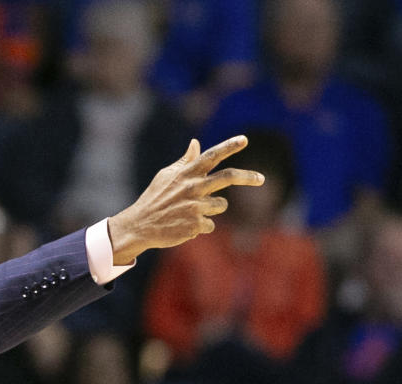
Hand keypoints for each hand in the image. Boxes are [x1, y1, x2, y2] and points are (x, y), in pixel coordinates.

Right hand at [107, 135, 263, 263]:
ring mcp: (195, 206)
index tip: (244, 139)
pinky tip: (184, 225)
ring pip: (220, 205)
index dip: (229, 146)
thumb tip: (196, 143)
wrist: (139, 226)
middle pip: (228, 177)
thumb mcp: (166, 176)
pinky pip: (211, 224)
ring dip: (211, 209)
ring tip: (190, 213)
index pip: (211, 156)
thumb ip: (185, 162)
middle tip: (261, 178)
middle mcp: (193, 187)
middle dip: (248, 177)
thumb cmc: (154, 199)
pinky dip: (200, 226)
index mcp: (186, 174)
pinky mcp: (196, 224)